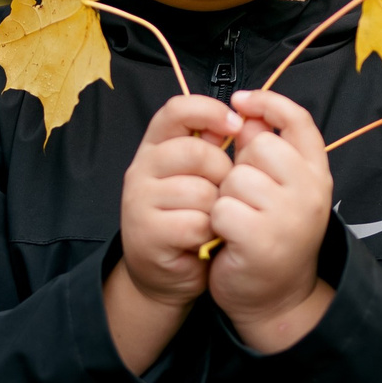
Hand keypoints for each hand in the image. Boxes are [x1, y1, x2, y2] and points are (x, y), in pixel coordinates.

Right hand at [105, 94, 237, 370]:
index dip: (209, 111)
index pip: (177, 110)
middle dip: (222, 173)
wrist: (165, 273)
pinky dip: (208, 234)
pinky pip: (194, 224)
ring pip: (198, 191)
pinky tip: (204, 239)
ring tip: (213, 219)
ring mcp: (139, 201)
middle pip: (194, 152)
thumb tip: (242, 118)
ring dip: (216, 209)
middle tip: (224, 193)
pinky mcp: (146, 232)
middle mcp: (141, 169)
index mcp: (155, 146)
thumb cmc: (190, 218)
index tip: (236, 124)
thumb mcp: (201, 176)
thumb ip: (214, 146)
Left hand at [208, 88, 334, 351]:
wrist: (275, 299)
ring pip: (236, 178)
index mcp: (318, 174)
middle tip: (246, 200)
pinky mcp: (262, 238)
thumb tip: (248, 116)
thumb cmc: (271, 237)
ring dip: (226, 198)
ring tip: (238, 221)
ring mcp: (289, 215)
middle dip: (240, 168)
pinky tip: (228, 238)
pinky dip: (217, 223)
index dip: (268, 103)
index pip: (299, 120)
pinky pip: (222, 208)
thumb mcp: (277, 190)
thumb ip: (265, 152)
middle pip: (259, 147)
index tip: (240, 101)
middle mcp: (311, 192)